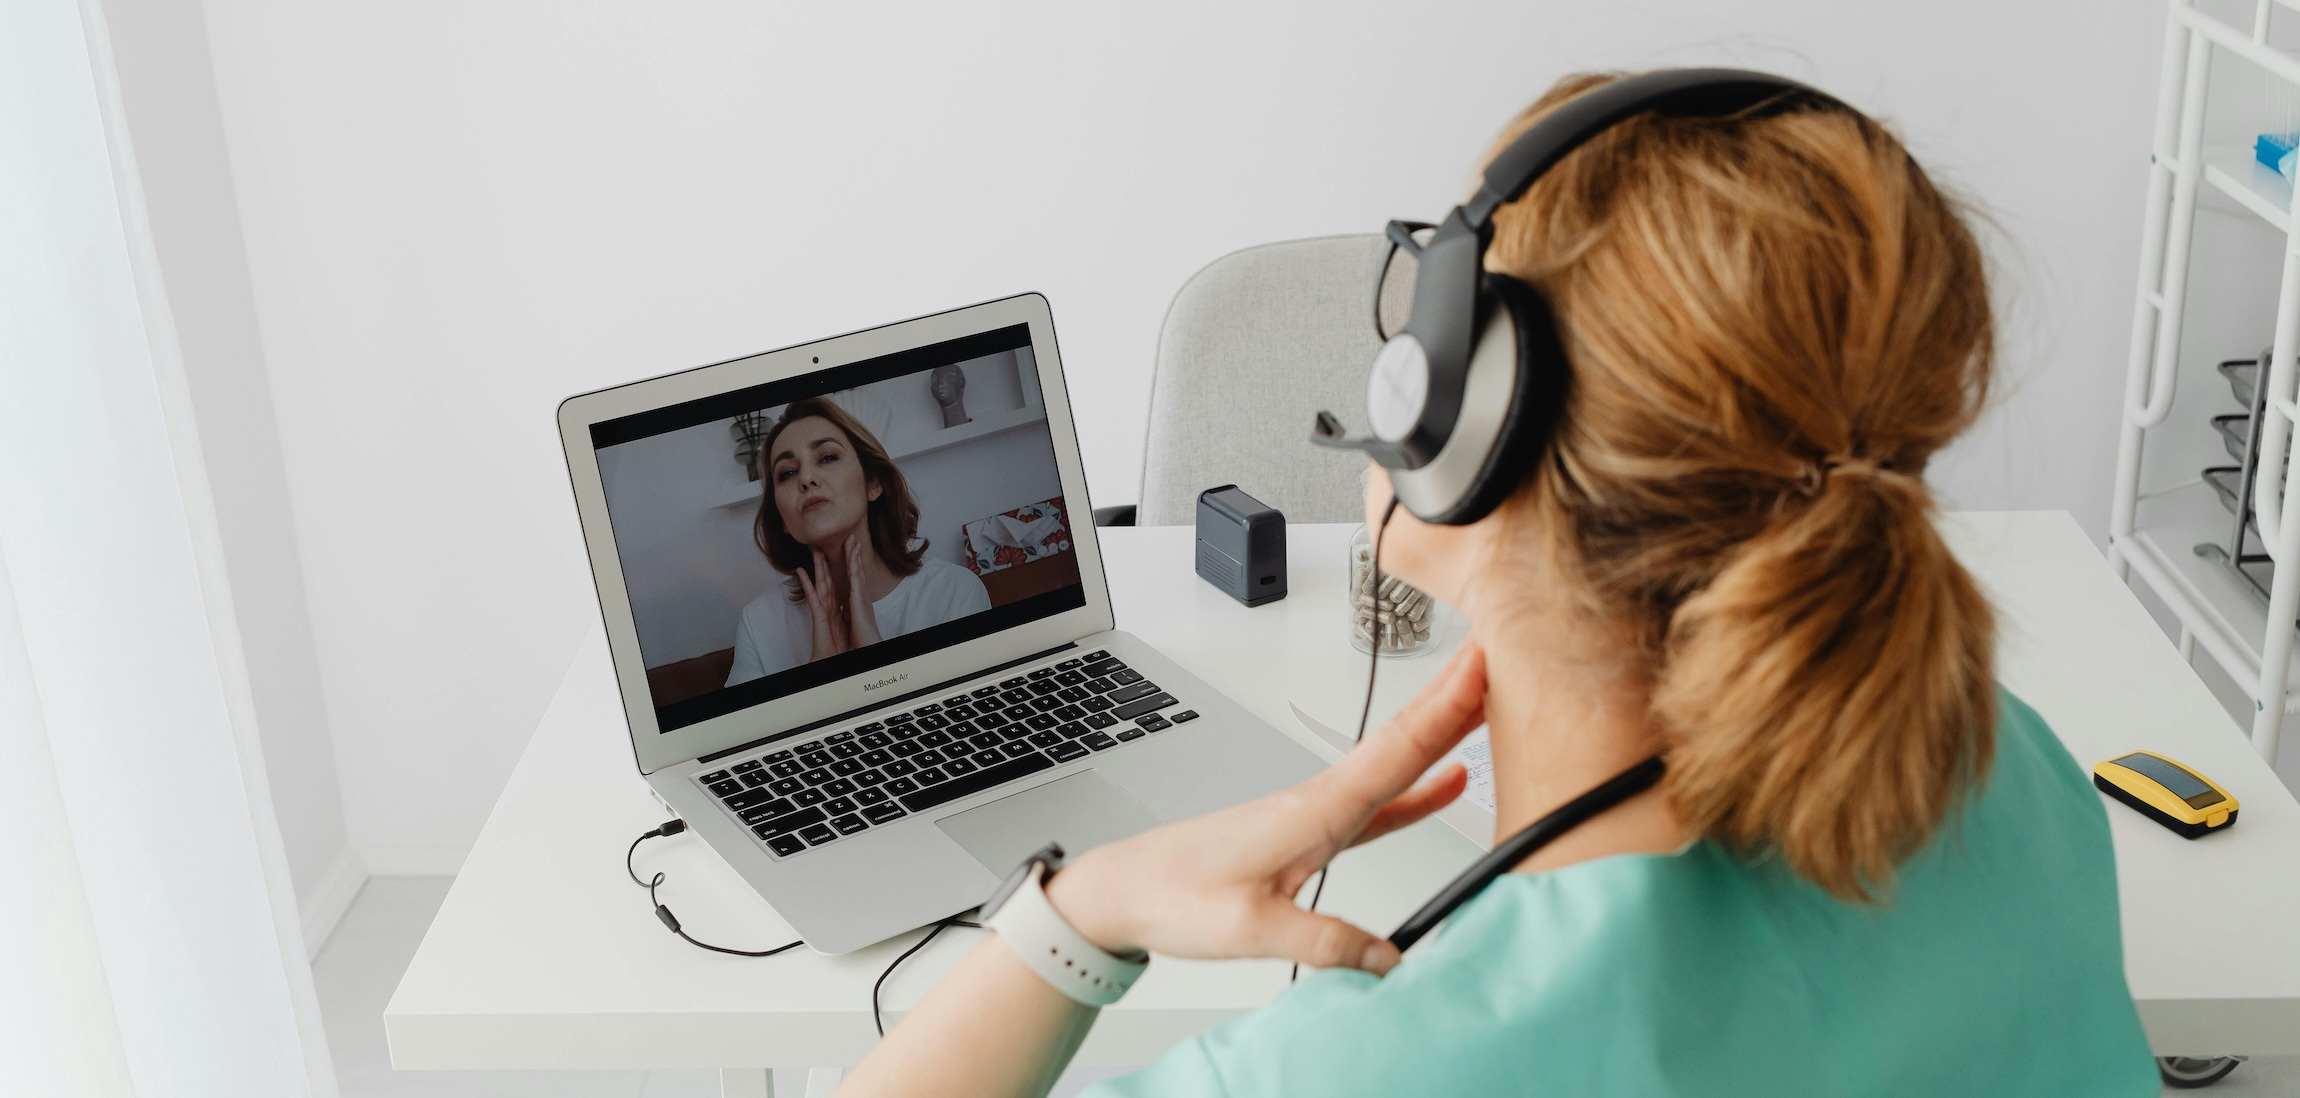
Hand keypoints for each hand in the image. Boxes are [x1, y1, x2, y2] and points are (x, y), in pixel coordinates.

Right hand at [796, 547, 849, 661]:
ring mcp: (820, 608)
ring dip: (816, 567)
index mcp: (833, 607)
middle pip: (825, 580)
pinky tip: (801, 571)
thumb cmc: (836, 644)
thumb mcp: (843, 624)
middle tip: (821, 546)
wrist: (830, 657)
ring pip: (818, 583)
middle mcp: (826, 605)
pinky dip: (806, 583)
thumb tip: (845, 607)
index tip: (835, 555)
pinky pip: (811, 596)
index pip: (834, 584)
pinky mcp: (817, 614)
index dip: (835, 570)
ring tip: (813, 551)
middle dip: (824, 563)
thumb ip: (842, 613)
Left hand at [845, 535, 883, 647]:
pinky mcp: (858, 596)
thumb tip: (849, 606)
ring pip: (856, 569)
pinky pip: (855, 577)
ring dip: (854, 553)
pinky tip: (852, 554)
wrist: (869, 642)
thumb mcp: (854, 617)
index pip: (854, 576)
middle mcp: (861, 593)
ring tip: (852, 539)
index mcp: (858, 597)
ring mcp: (861, 593)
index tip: (850, 550)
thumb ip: (852, 608)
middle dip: (853, 552)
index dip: (852, 562)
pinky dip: (853, 564)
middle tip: (852, 537)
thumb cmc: (862, 634)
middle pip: (857, 568)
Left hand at [1044, 644, 1485, 975]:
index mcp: (1313, 810)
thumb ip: (1324, 942)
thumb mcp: (1249, 929)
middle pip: (1403, 742)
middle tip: (1504, 657)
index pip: (1395, 750)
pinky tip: (1444, 784)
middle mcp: (1318, 800)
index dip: (1447, 706)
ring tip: (1490, 705)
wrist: (1125, 888)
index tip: (1487, 662)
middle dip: (1457, 698)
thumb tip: (1389, 959)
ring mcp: (1314, 813)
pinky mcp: (1307, 833)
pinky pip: (1378, 801)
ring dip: (1442, 733)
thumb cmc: (1173, 894)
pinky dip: (1417, 787)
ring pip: (1393, 765)